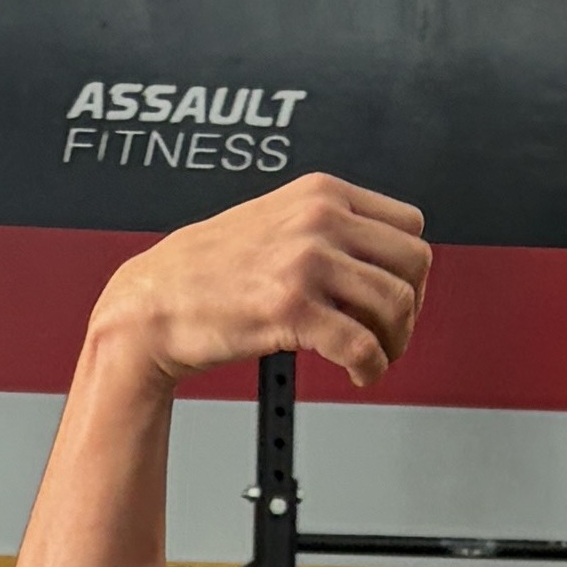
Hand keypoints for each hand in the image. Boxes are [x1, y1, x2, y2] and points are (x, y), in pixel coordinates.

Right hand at [97, 173, 428, 393]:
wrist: (151, 302)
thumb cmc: (205, 271)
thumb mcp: (276, 222)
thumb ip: (327, 230)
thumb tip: (380, 264)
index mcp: (320, 193)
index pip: (409, 225)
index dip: (408, 269)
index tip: (394, 295)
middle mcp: (319, 219)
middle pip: (414, 264)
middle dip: (409, 307)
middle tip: (388, 333)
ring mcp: (305, 262)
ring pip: (396, 305)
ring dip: (394, 343)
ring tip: (371, 357)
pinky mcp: (291, 308)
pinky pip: (362, 345)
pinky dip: (370, 368)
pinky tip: (357, 374)